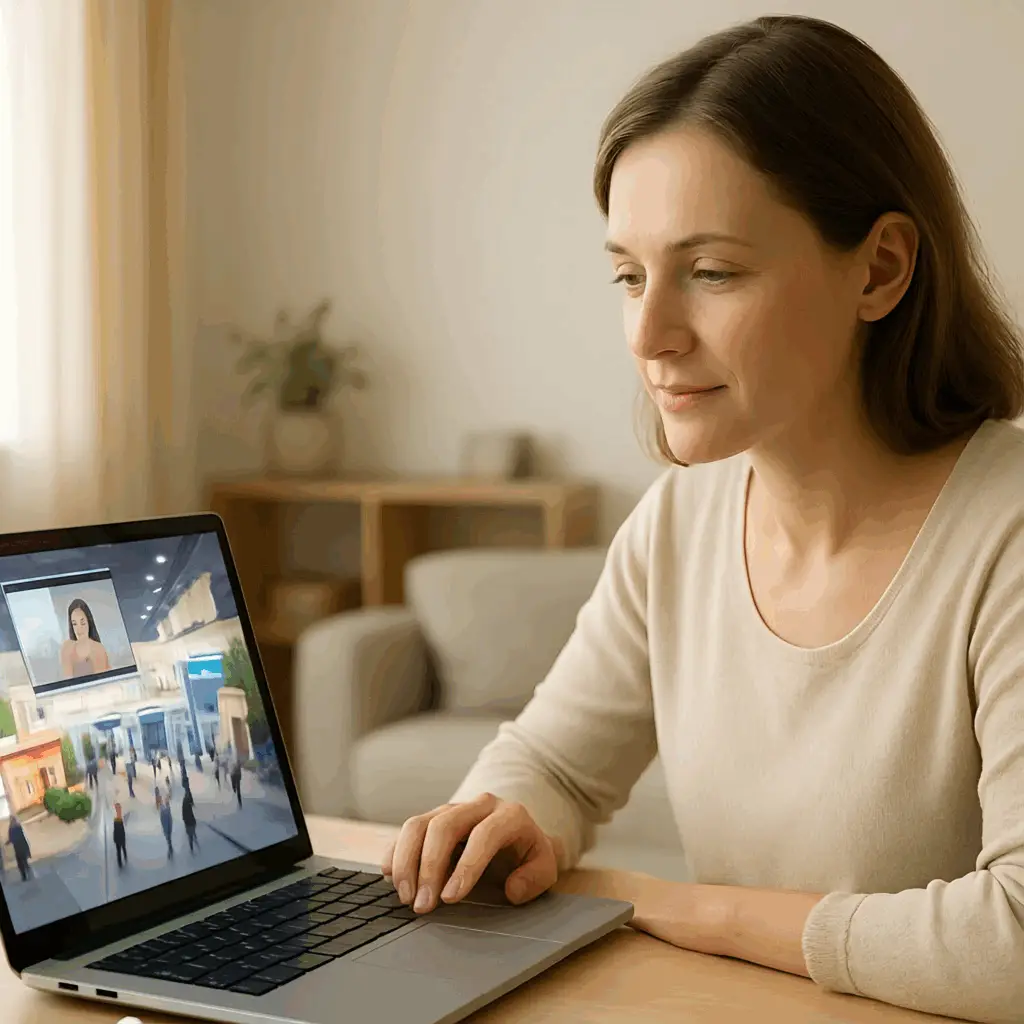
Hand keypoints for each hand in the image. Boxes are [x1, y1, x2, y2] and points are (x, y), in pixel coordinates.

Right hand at [381, 792, 558, 913]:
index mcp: (510, 815)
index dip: (466, 867)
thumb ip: (536, 878)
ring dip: (407, 861)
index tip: (450, 898)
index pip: (483, 835)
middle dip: (429, 867)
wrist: (515, 832)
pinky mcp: (432, 818)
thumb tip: (512, 889)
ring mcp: (452, 809)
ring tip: (406, 896)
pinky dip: (395, 851)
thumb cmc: (526, 853)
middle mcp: (478, 805)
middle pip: (444, 826)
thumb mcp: (544, 866)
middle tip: (422, 906)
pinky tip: (391, 876)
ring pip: (419, 824)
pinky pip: (407, 830)